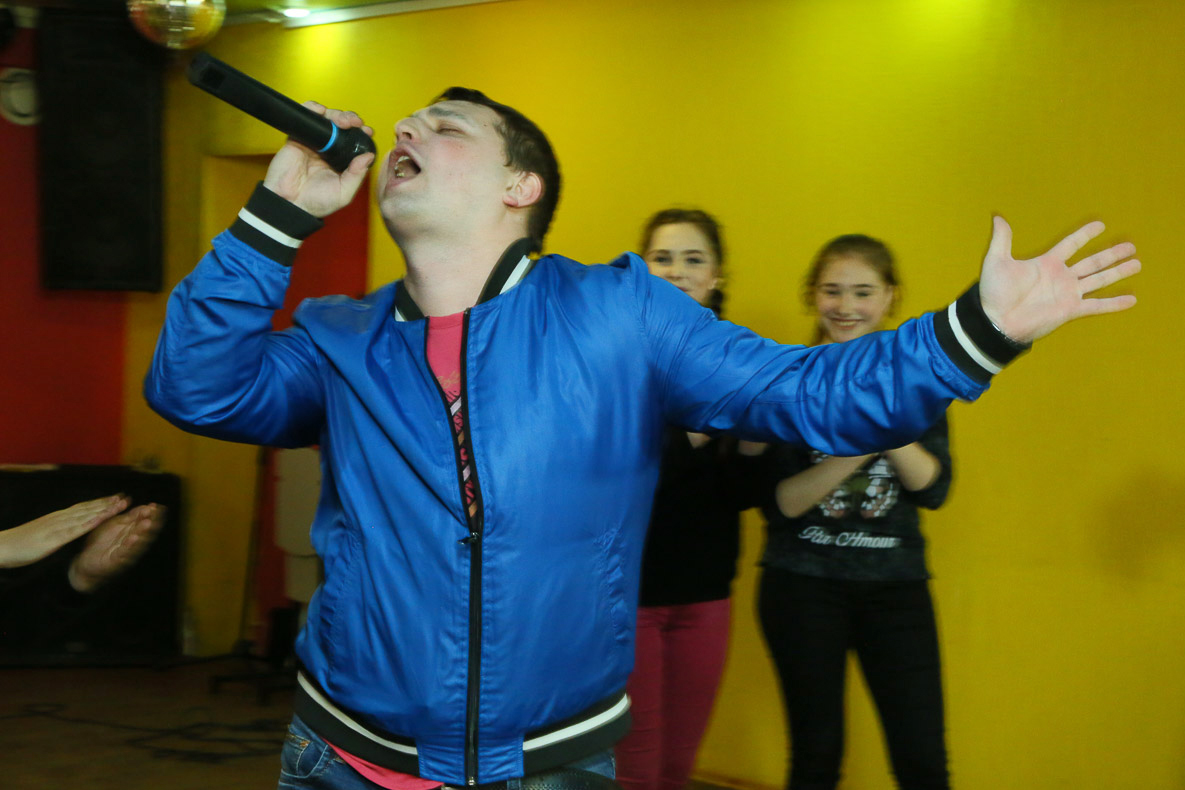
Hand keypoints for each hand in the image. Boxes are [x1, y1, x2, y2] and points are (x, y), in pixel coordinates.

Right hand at [0, 495, 128, 568]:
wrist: (2, 546)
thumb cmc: (22, 542)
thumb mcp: (44, 531)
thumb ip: (57, 526)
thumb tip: (69, 522)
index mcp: (58, 517)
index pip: (84, 507)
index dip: (102, 502)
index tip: (117, 498)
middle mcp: (60, 518)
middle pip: (88, 508)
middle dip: (108, 503)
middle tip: (127, 497)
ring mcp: (58, 527)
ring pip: (85, 516)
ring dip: (104, 510)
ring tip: (121, 505)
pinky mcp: (54, 538)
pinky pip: (74, 530)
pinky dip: (89, 524)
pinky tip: (101, 520)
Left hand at [67, 503, 165, 593]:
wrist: (86, 562)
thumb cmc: (101, 541)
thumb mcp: (113, 524)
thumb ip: (127, 516)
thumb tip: (139, 503)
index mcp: (132, 531)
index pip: (146, 520)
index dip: (152, 514)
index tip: (155, 505)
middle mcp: (132, 541)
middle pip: (146, 531)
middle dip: (152, 521)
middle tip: (155, 513)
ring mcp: (126, 551)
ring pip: (138, 541)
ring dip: (143, 532)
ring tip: (147, 522)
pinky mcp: (117, 560)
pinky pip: (124, 552)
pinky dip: (130, 545)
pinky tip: (133, 537)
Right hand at [263, 102, 375, 217]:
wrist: (290, 203)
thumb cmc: (316, 202)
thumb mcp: (344, 192)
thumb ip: (357, 174)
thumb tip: (369, 156)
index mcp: (341, 161)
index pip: (354, 141)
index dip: (361, 133)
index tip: (367, 131)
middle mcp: (329, 149)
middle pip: (342, 126)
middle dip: (351, 119)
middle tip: (355, 123)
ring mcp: (313, 142)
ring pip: (327, 118)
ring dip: (337, 114)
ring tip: (342, 121)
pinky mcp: (297, 137)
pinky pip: (306, 117)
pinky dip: (313, 109)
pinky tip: (321, 112)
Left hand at [979, 217, 1139, 342]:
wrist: (996, 321)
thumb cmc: (994, 292)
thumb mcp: (996, 261)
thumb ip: (1002, 239)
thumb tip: (998, 217)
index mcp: (1046, 263)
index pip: (1070, 244)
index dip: (1085, 235)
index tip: (1101, 225)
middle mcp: (1061, 277)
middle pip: (1092, 262)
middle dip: (1112, 254)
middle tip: (1131, 246)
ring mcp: (1067, 293)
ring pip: (1099, 279)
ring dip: (1118, 272)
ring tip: (1137, 264)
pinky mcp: (1070, 310)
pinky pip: (1097, 305)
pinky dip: (1114, 303)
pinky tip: (1131, 299)